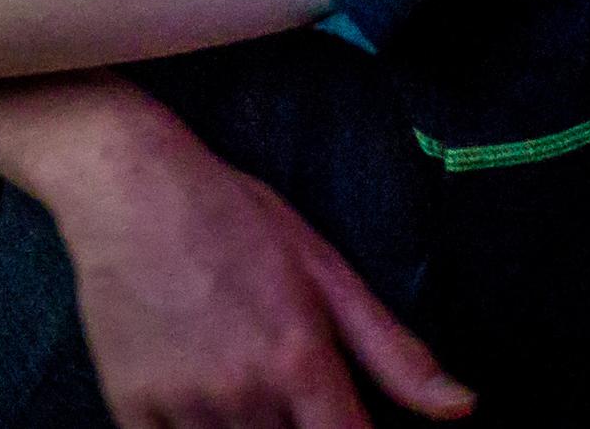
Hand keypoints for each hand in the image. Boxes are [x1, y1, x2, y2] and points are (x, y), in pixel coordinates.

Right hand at [56, 133, 473, 428]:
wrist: (125, 183)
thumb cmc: (229, 214)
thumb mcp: (323, 268)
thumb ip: (392, 350)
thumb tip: (464, 410)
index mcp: (301, 362)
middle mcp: (245, 392)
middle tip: (285, 399)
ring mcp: (183, 401)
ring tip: (246, 401)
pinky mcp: (131, 402)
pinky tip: (201, 410)